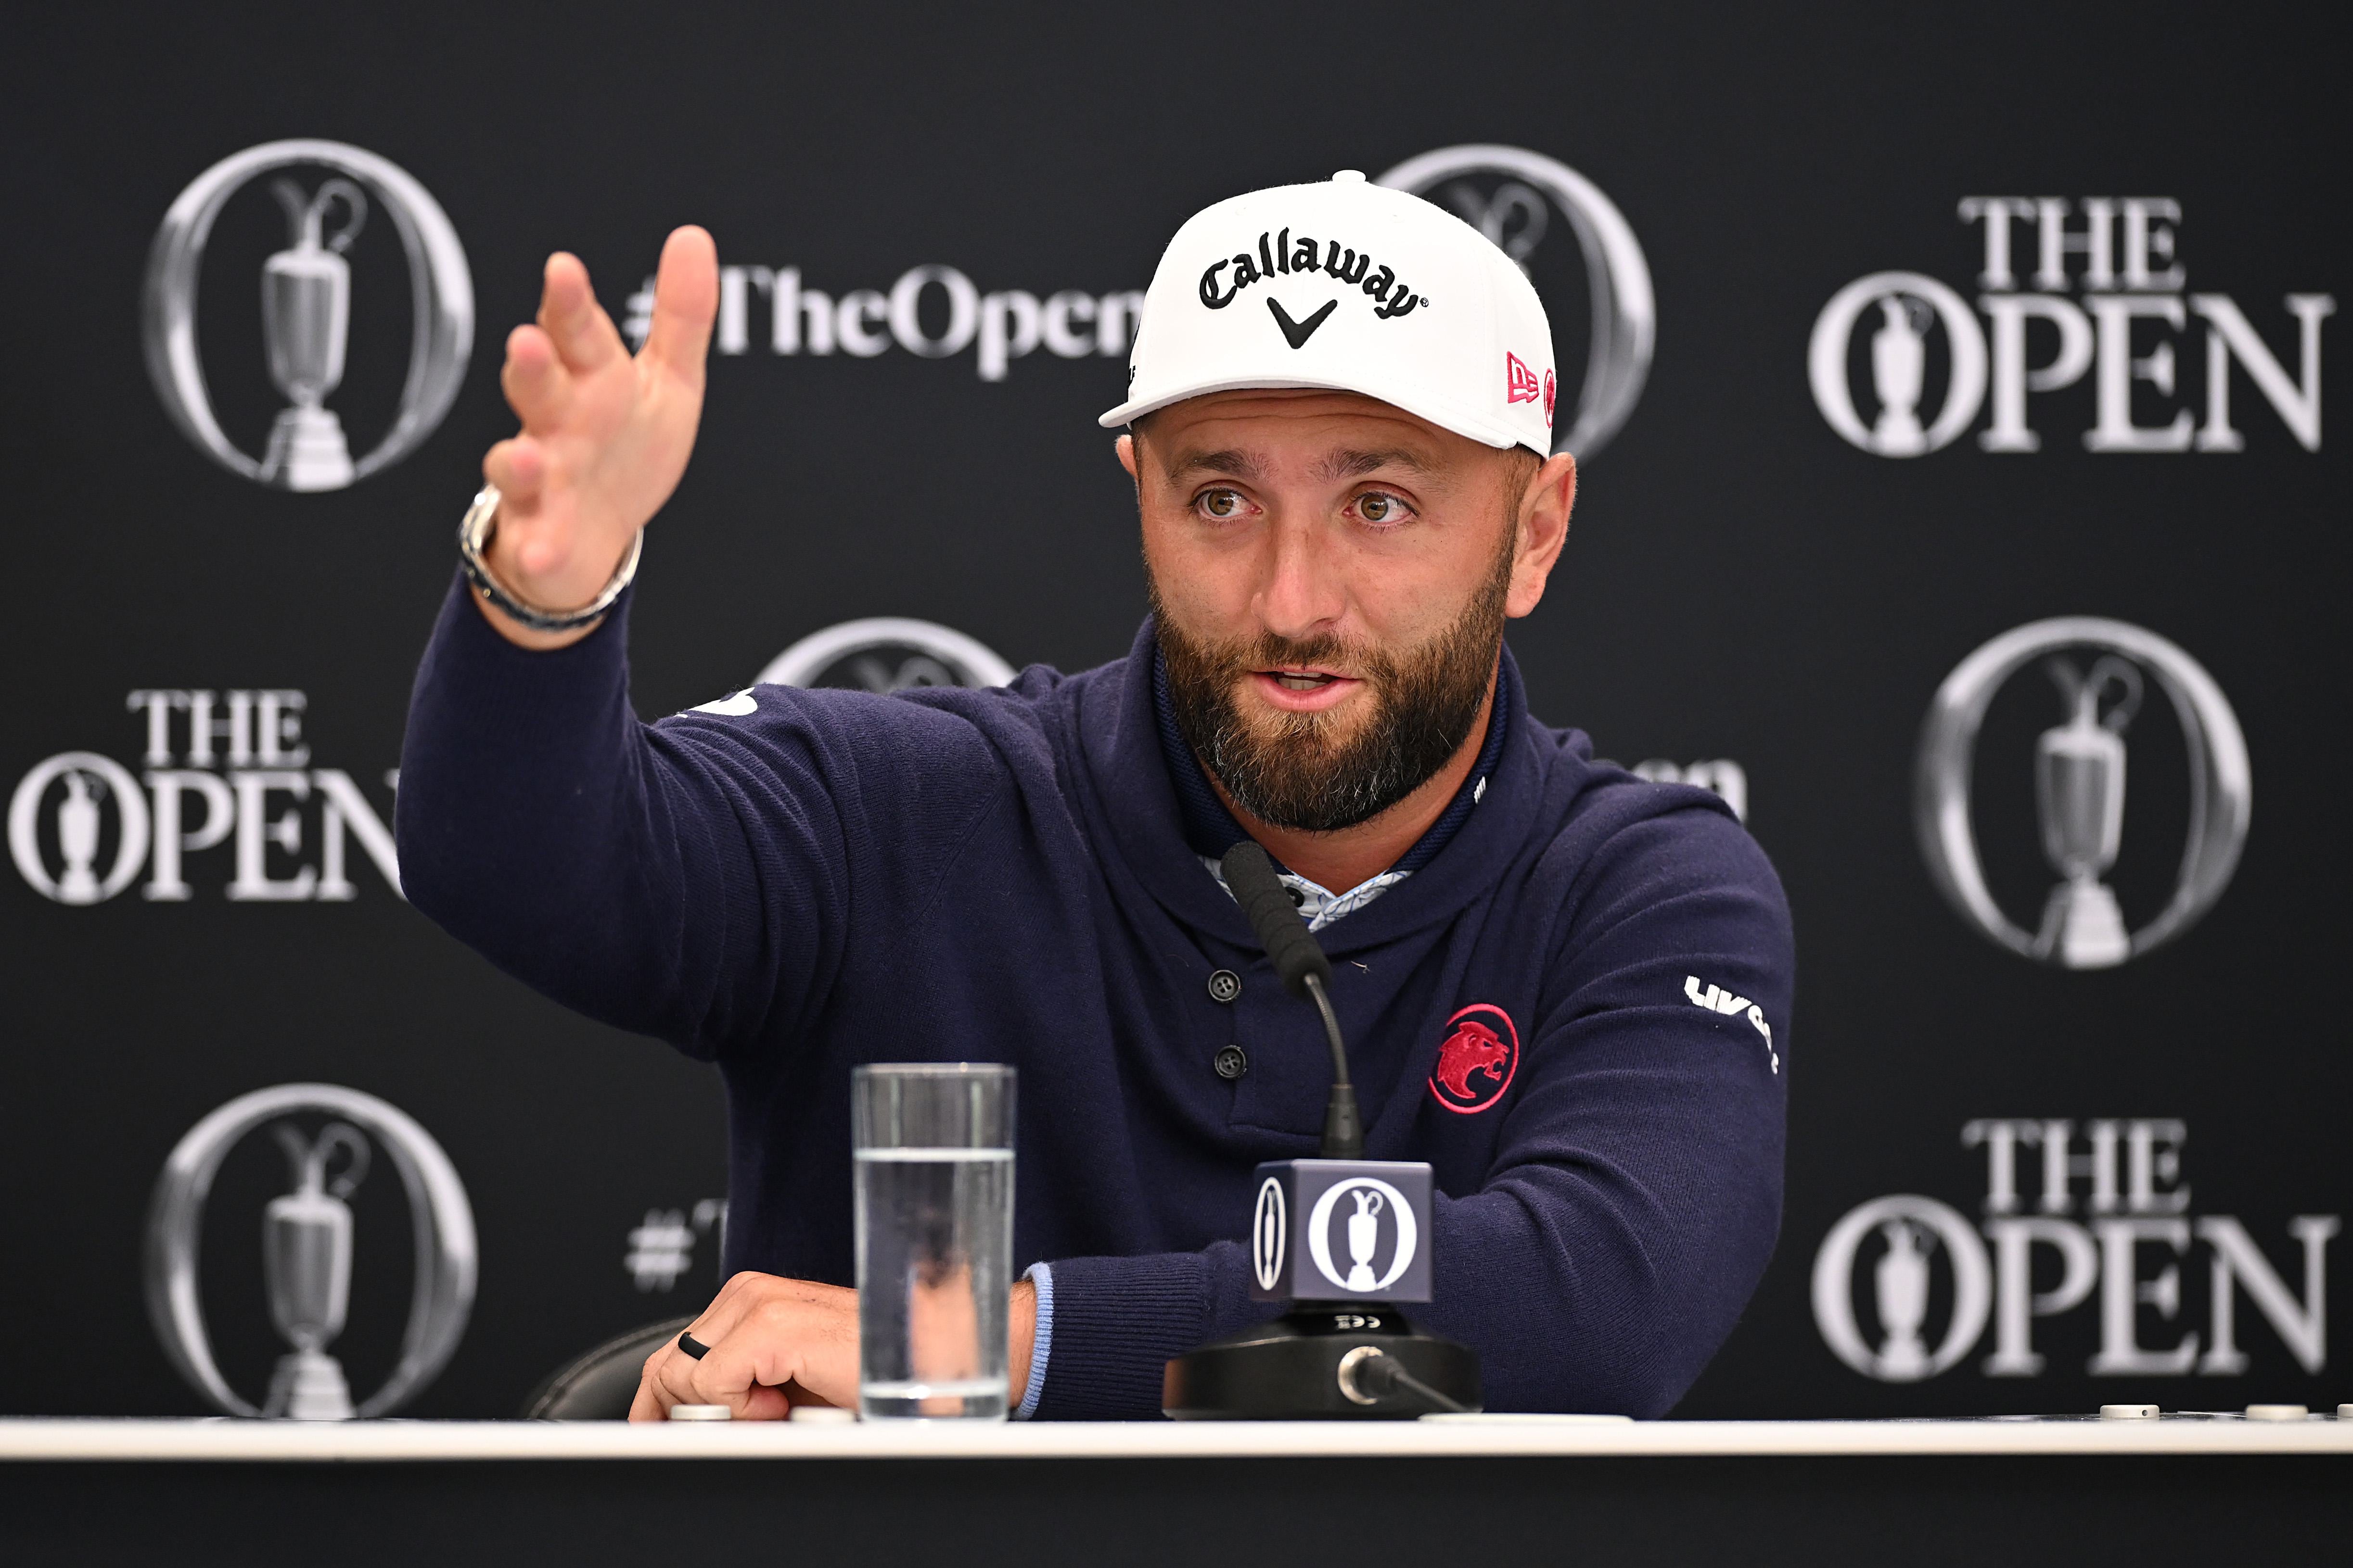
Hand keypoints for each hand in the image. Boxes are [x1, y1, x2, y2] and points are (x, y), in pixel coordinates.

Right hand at [476, 225, 718, 648]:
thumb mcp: (668, 379)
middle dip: (532, 364)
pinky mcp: (538, 531)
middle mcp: (556, 420)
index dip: (568, 301)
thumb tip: (692, 235)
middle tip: (528, 340)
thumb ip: (680, 315)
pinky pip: (534, 538)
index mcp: (590, 377)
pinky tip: (540, 551)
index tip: (564, 270)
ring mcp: (541, 477)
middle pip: (538, 384)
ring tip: (527, 456)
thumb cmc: (628, 446)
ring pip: (518, 461)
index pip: (576, 331)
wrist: (597, 535)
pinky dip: (535, 546)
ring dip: (518, 459)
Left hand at [628, 1271, 1040, 1420]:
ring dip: (722, 1411)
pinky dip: (739, 1409)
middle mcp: (749, 1295)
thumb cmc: (878, 1372)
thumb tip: (690, 1422)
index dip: (661, 1407)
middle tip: (742, 1429)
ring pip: (682, 1376)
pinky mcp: (771, 1325)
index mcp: (753, 1303)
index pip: (673, 1358)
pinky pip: (711, 1383)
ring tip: (780, 1410)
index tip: (666, 1436)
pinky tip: (786, 1405)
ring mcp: (758, 1304)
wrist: (937, 1356)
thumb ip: (745, 1391)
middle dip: (684, 1414)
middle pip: (666, 1366)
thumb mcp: (792, 1386)